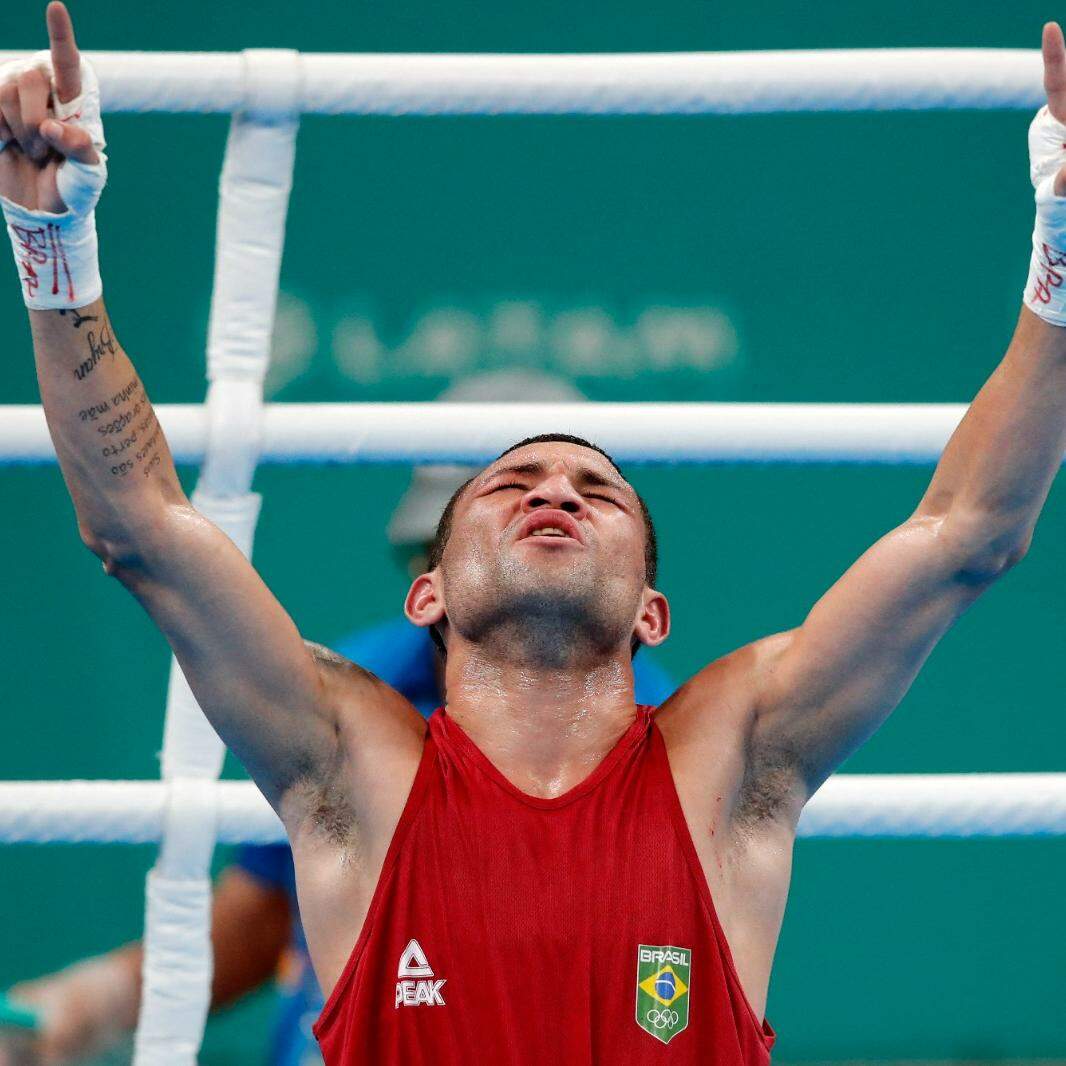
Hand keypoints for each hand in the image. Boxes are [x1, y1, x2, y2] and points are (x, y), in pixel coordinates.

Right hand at [0, 2, 98, 213]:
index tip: (55, 7)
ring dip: (18, 129)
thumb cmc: (74, 191)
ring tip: (30, 151)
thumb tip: (51, 127)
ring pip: (4, 89)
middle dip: (33, 117)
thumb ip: (78, 148)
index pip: (68, 65)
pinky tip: (8, 145)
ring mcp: (15, 101)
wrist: (43, 213)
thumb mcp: (88, 176)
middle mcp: (44, 95)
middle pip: (29, 76)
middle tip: (43, 149)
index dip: (60, 36)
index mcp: (75, 105)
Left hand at [1042, 21, 1065, 194]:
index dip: (1054, 54)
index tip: (1049, 27)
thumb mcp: (1059, 187)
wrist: (1062, 201)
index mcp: (1054, 118)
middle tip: (1062, 146)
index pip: (1055, 81)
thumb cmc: (1056, 192)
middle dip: (1062, 101)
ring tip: (1062, 156)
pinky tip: (1063, 154)